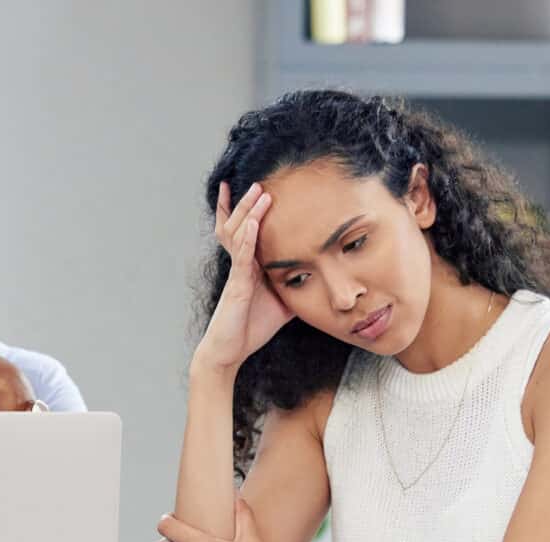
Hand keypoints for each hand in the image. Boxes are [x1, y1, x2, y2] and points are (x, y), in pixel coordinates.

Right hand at [193, 182, 293, 372]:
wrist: (229, 351)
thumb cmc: (251, 327)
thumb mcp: (283, 305)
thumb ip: (296, 288)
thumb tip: (320, 280)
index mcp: (250, 267)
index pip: (247, 233)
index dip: (246, 212)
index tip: (255, 191)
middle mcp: (240, 266)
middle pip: (239, 226)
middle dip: (247, 203)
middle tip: (257, 182)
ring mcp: (237, 274)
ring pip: (239, 235)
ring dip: (248, 213)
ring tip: (258, 193)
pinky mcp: (236, 286)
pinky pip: (241, 258)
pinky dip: (246, 239)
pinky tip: (251, 224)